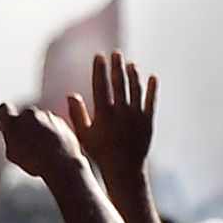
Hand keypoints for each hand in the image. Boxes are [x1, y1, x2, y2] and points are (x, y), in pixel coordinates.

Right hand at [0, 98, 89, 187]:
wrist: (61, 163)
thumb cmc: (35, 161)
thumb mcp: (12, 153)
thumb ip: (7, 137)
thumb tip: (6, 129)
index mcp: (13, 121)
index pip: (3, 109)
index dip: (5, 115)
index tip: (6, 121)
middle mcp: (29, 114)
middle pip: (23, 114)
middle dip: (24, 124)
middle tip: (26, 140)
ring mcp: (45, 115)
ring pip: (38, 117)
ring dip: (38, 127)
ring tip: (41, 145)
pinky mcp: (58, 119)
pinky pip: (51, 121)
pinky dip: (51, 129)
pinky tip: (51, 144)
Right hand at [74, 53, 156, 188]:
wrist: (124, 169)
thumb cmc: (100, 152)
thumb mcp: (84, 134)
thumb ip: (77, 114)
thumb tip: (71, 94)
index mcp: (103, 114)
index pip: (101, 85)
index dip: (99, 69)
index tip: (99, 56)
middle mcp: (121, 113)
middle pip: (119, 83)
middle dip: (117, 66)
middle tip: (116, 53)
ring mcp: (136, 116)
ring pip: (135, 90)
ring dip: (133, 74)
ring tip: (131, 63)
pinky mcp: (148, 121)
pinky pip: (151, 101)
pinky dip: (151, 88)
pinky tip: (151, 77)